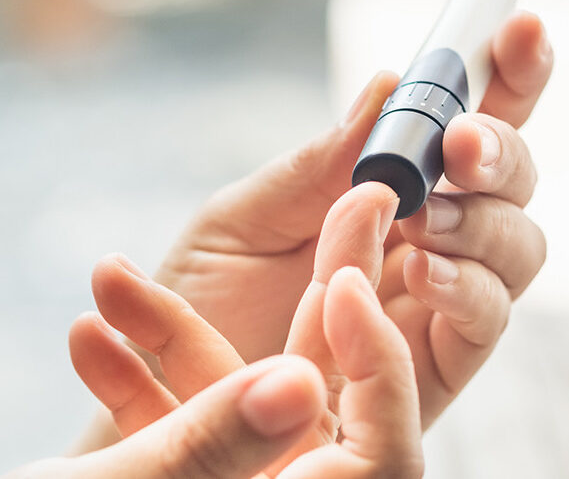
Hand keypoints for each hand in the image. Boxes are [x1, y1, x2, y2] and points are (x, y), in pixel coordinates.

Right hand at [45, 257, 421, 478]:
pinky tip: (88, 332)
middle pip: (326, 407)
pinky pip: (183, 434)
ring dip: (179, 342)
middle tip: (339, 207)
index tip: (346, 283)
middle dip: (314, 307)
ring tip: (115, 272)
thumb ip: (213, 448)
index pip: (387, 455)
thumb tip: (298, 381)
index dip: (378, 363)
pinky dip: (140, 388)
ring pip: (240, 409)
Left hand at [152, 12, 551, 426]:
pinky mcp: (441, 365)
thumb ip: (320, 164)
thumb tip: (386, 85)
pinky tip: (419, 274)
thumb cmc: (203, 306)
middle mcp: (431, 240)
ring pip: (519, 246)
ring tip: (424, 218)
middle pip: (512, 183)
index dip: (504, 75)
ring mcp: (443, 302)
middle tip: (459, 142)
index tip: (518, 30)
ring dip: (486, 221)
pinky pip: (487, 322)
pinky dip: (468, 288)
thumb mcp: (245, 219)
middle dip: (502, 150)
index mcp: (390, 191)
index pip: (465, 126)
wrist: (169, 403)